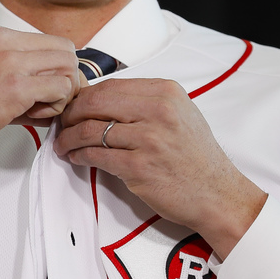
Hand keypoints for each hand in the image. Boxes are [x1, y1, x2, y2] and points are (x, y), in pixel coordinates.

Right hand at [0, 26, 81, 172]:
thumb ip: (18, 74)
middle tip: (50, 102)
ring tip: (36, 110)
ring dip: (61, 94)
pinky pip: (60, 89)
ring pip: (68, 68)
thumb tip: (52, 87)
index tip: (51, 88)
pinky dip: (54, 107)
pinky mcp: (15, 87)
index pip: (51, 42)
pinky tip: (31, 116)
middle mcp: (6, 43)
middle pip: (66, 51)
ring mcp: (11, 62)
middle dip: (66, 79)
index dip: (58, 68)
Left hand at [54, 78, 266, 259]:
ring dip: (69, 137)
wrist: (216, 193)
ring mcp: (147, 139)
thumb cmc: (196, 156)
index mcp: (166, 92)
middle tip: (62, 122)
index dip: (86, 95)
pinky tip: (75, 157)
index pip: (112, 85)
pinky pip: (96, 155)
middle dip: (72, 112)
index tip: (75, 105)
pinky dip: (79, 155)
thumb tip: (103, 98)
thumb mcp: (180, 113)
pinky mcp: (138, 167)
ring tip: (63, 143)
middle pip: (96, 103)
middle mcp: (157, 111)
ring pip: (91, 130)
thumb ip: (147, 102)